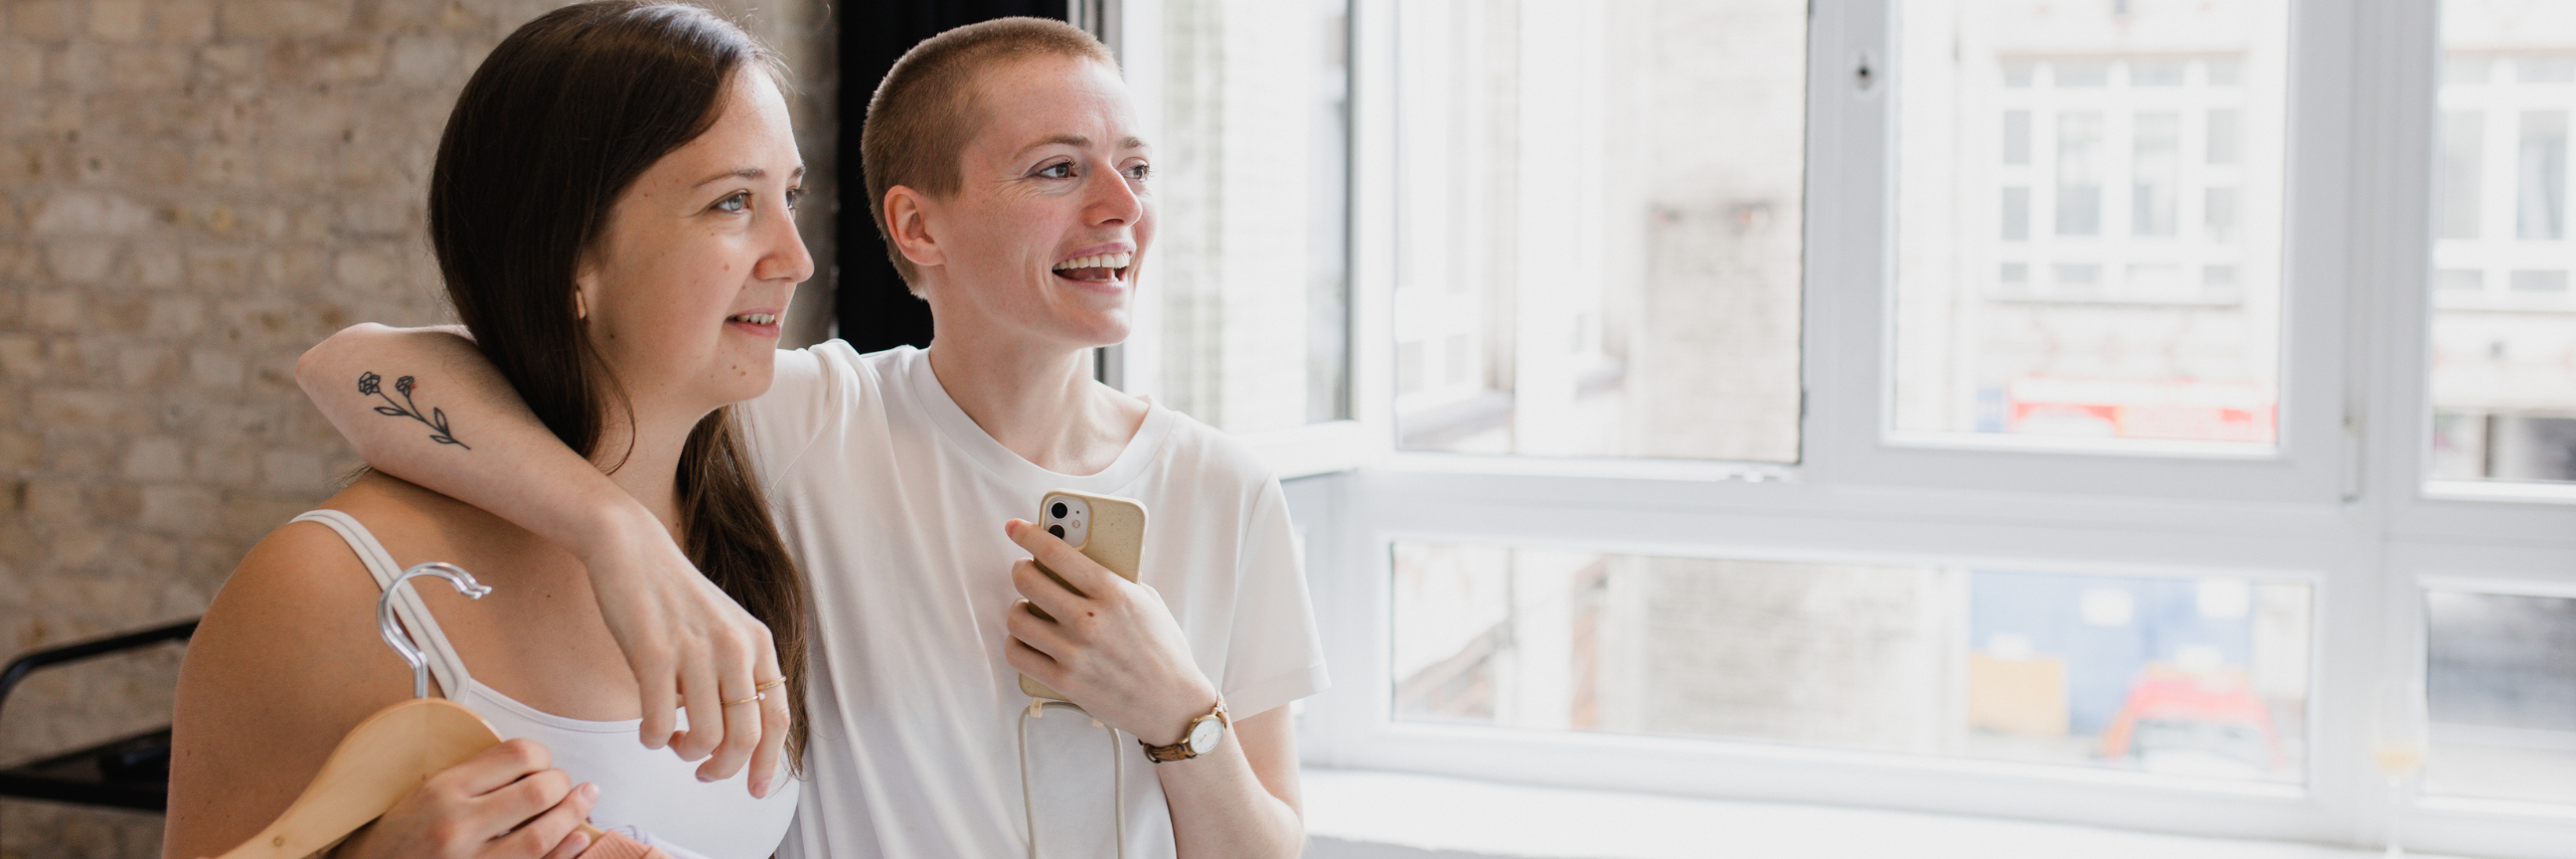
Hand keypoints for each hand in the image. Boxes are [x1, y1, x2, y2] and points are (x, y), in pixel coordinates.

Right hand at [330, 739, 598, 858]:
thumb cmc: (396, 842)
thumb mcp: (421, 796)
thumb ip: (470, 778)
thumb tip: (528, 763)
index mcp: (442, 791)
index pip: (516, 755)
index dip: (541, 755)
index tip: (542, 762)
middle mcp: (457, 825)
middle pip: (537, 792)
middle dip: (563, 785)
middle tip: (567, 785)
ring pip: (541, 835)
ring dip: (573, 816)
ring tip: (584, 802)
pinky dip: (565, 853)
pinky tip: (578, 839)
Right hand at [580, 508, 790, 796]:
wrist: (631, 549)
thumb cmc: (674, 598)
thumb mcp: (724, 630)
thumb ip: (734, 676)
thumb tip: (731, 739)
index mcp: (758, 643)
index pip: (777, 719)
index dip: (769, 762)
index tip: (757, 791)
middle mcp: (735, 647)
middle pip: (745, 737)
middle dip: (725, 770)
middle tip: (704, 773)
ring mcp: (696, 650)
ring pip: (704, 737)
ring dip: (685, 754)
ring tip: (672, 743)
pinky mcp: (654, 653)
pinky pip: (659, 723)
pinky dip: (652, 740)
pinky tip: (647, 732)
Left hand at [1001, 519, 1218, 744]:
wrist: (1173, 703)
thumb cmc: (1164, 650)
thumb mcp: (1148, 601)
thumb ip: (1114, 580)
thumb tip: (1078, 562)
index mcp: (1113, 593)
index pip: (1056, 553)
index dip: (1029, 535)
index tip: (1015, 528)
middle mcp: (1090, 620)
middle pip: (1028, 581)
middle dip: (1021, 569)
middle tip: (1025, 570)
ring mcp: (1074, 652)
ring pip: (1017, 618)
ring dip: (1018, 609)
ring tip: (1029, 608)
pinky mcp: (1064, 681)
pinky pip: (1018, 654)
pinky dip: (1016, 643)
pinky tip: (1027, 638)